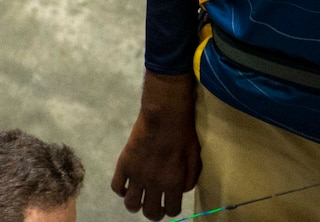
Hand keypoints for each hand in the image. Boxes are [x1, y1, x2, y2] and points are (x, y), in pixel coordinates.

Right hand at [112, 72, 201, 219]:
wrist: (165, 116)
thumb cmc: (184, 135)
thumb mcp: (195, 157)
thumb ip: (189, 178)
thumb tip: (181, 191)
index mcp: (173, 183)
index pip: (171, 210)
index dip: (171, 210)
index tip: (170, 206)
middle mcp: (153, 184)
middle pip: (150, 212)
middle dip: (154, 213)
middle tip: (155, 209)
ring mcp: (136, 176)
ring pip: (130, 204)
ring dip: (135, 205)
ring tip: (139, 201)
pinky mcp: (124, 165)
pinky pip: (116, 187)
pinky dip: (121, 190)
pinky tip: (127, 185)